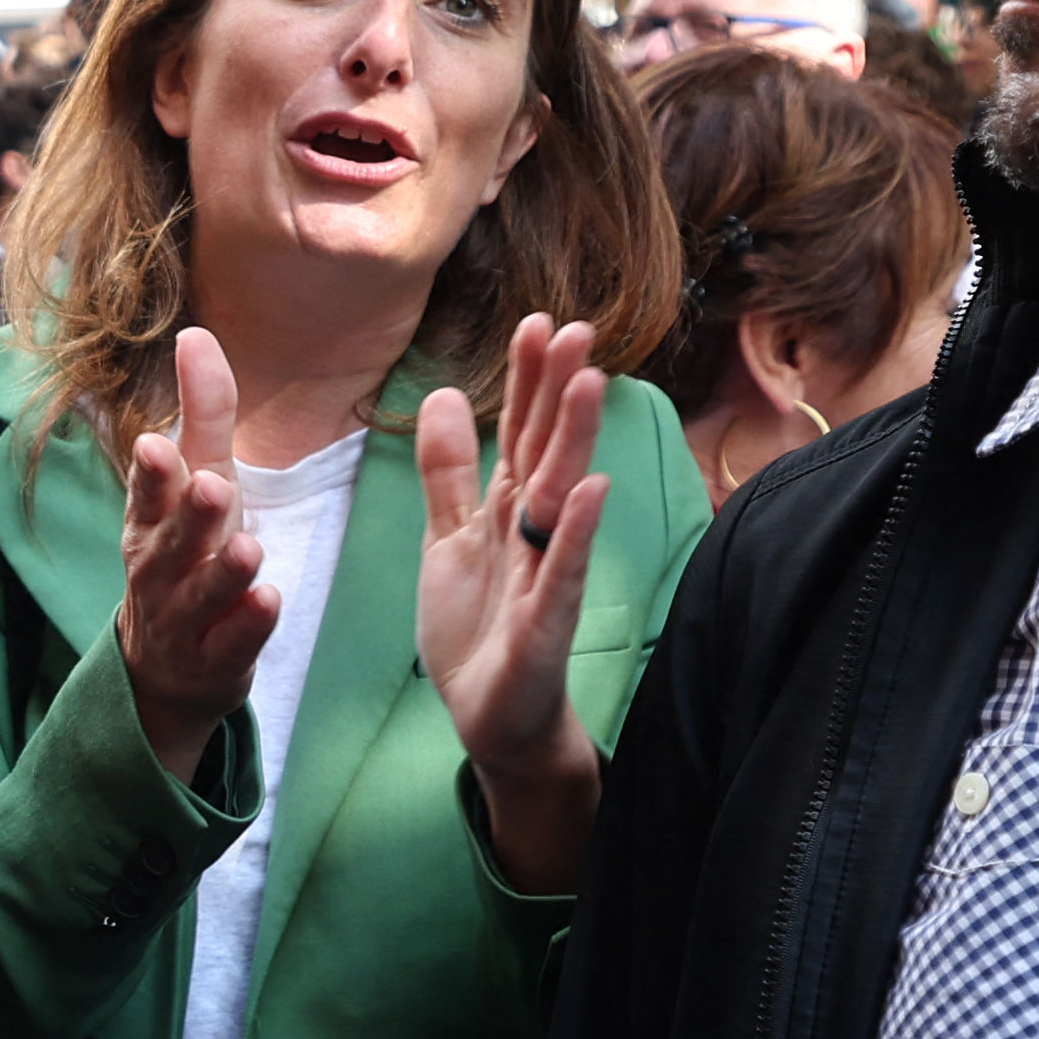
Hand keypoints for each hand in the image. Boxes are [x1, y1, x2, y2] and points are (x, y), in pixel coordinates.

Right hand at [114, 328, 279, 779]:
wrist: (169, 664)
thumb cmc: (189, 553)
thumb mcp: (197, 482)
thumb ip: (204, 413)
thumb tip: (197, 334)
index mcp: (151, 521)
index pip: (148, 493)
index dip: (152, 474)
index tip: (156, 445)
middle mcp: (159, 567)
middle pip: (171, 542)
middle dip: (190, 515)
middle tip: (213, 487)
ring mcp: (184, 617)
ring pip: (200, 594)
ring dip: (223, 571)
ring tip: (249, 548)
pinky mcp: (215, 658)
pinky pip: (230, 643)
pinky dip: (247, 625)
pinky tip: (269, 602)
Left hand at [413, 315, 619, 884]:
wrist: (491, 718)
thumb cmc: (477, 630)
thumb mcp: (447, 540)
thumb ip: (448, 474)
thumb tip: (449, 395)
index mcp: (505, 510)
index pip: (519, 432)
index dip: (526, 380)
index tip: (536, 321)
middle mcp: (532, 532)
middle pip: (545, 450)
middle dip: (557, 392)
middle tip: (576, 328)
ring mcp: (544, 574)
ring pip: (559, 497)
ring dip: (573, 441)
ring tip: (588, 382)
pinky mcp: (547, 622)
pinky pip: (563, 570)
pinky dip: (574, 532)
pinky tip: (591, 489)